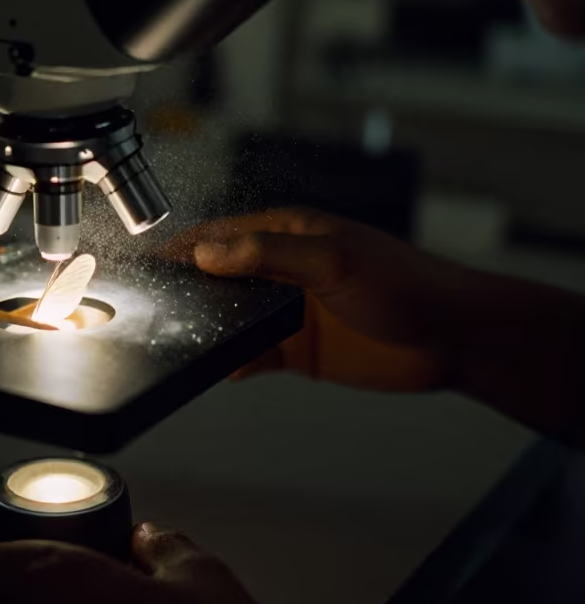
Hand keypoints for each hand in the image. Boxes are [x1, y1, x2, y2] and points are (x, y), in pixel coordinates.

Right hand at [164, 207, 466, 391]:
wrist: (453, 339)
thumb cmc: (407, 283)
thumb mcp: (335, 261)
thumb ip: (269, 255)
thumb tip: (209, 253)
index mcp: (287, 235)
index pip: (220, 235)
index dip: (185, 247)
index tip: (151, 262)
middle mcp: (282, 270)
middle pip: (219, 277)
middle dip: (189, 291)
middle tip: (156, 308)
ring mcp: (288, 311)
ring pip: (232, 318)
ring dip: (211, 329)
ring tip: (184, 341)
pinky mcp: (298, 349)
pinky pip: (252, 354)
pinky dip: (234, 361)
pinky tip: (225, 368)